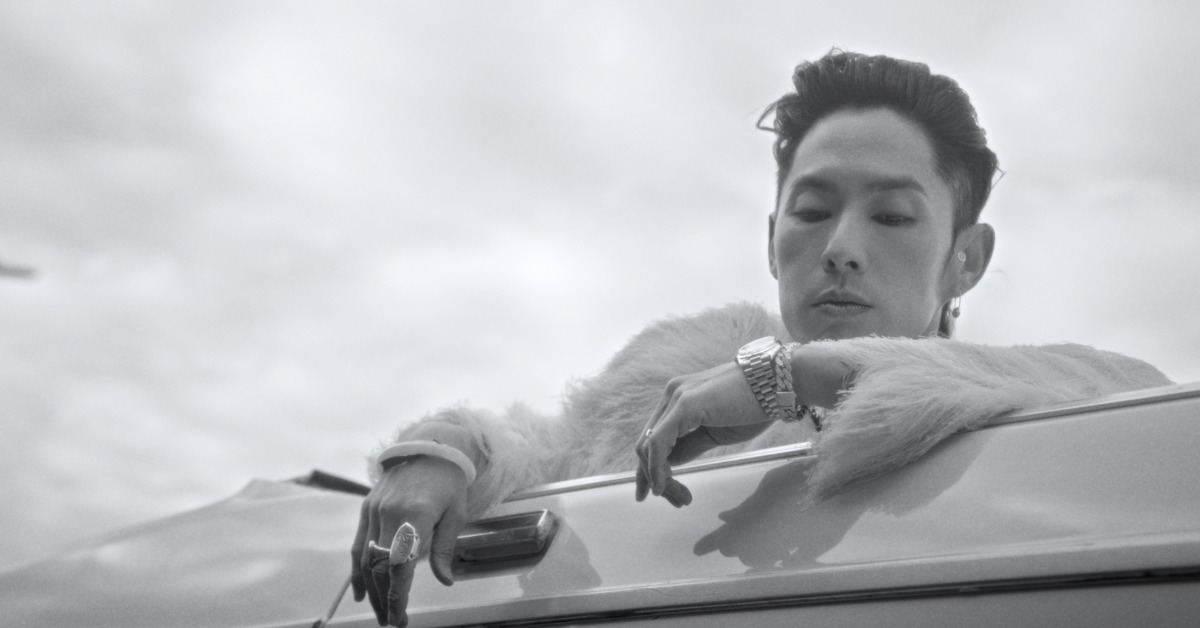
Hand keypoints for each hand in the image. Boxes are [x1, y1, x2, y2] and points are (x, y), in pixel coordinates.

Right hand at [350, 456, 468, 626]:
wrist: (429, 447)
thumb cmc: (448, 481)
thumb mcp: (456, 513)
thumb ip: (445, 548)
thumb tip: (445, 581)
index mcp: (414, 515)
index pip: (400, 565)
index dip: (398, 596)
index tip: (400, 618)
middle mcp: (388, 514)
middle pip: (379, 567)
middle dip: (384, 599)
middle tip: (392, 622)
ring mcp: (374, 511)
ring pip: (365, 559)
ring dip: (371, 590)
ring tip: (380, 613)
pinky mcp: (367, 508)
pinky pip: (357, 545)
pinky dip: (357, 571)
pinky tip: (361, 592)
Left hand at [634, 361, 773, 506]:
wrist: (778, 383)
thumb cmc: (754, 406)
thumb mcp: (716, 433)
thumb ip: (691, 444)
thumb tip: (670, 464)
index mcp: (678, 399)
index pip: (653, 438)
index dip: (652, 469)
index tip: (662, 494)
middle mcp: (672, 395)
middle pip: (646, 444)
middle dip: (655, 478)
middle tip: (677, 501)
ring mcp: (676, 397)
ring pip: (648, 446)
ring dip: (659, 478)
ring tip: (681, 498)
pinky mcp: (685, 404)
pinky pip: (657, 441)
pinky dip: (656, 467)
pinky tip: (663, 485)